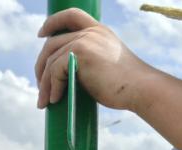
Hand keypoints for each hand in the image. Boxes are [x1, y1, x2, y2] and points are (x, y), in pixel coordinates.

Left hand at [35, 8, 152, 110]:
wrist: (141, 89)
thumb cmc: (127, 86)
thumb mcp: (107, 66)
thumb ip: (89, 62)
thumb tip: (67, 79)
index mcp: (99, 31)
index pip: (71, 15)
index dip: (53, 22)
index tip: (42, 34)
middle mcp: (90, 32)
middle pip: (52, 43)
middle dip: (41, 66)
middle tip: (40, 87)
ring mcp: (84, 40)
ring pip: (50, 60)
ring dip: (44, 83)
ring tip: (44, 102)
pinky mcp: (80, 53)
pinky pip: (55, 69)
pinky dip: (51, 87)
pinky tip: (54, 99)